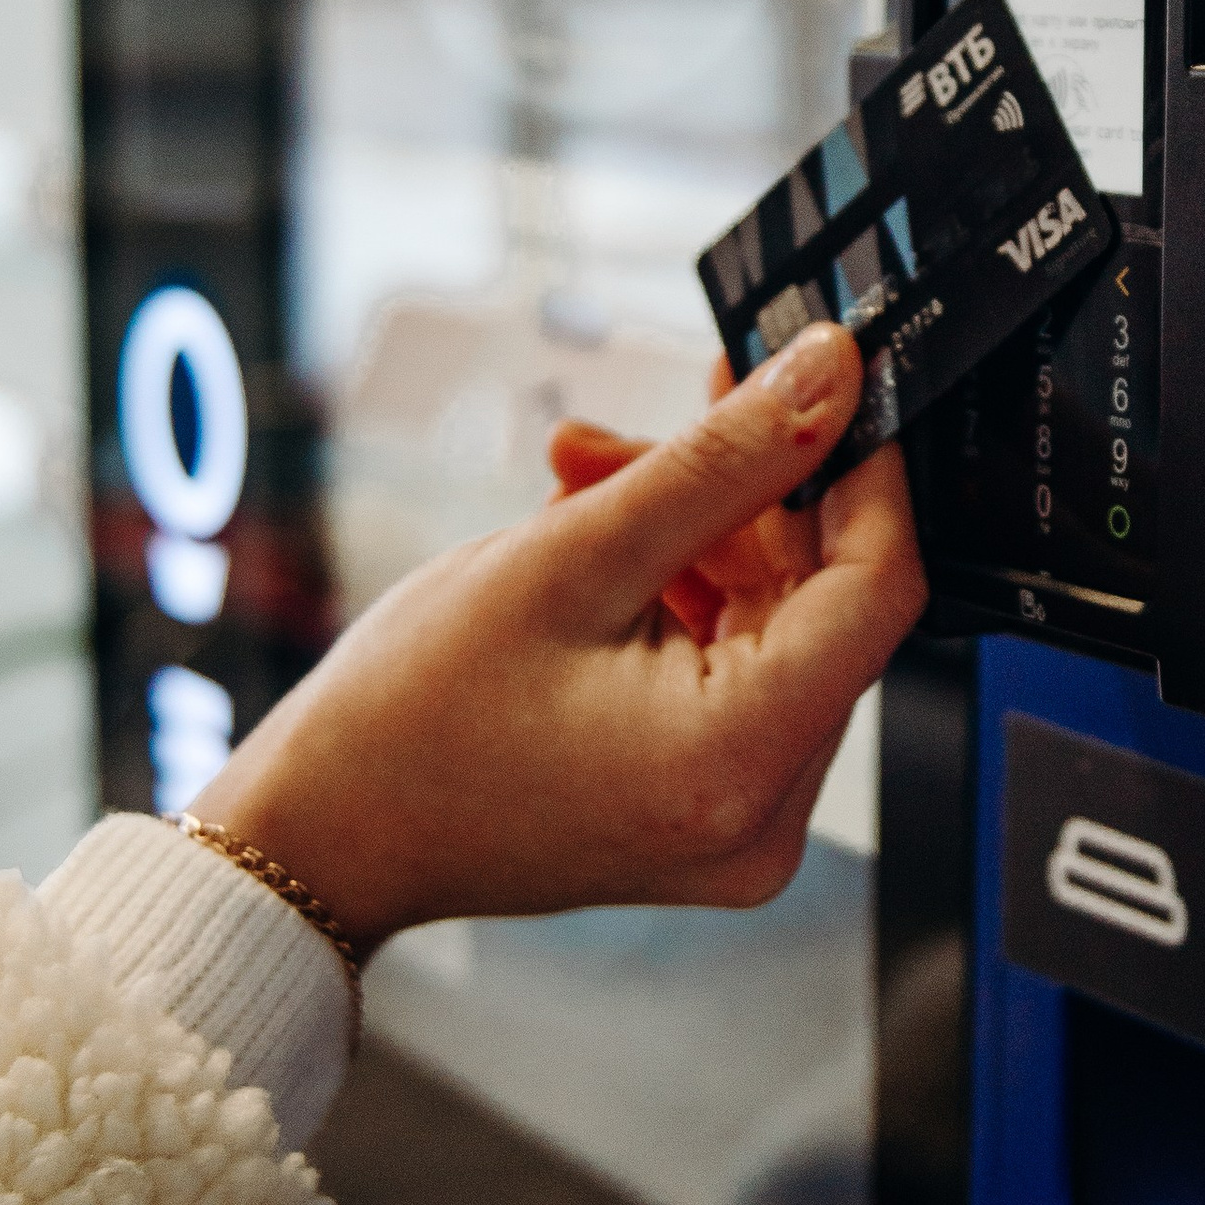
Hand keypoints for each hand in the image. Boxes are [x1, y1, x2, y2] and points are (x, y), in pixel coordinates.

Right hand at [193, 323, 921, 954]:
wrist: (324, 827)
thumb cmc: (412, 718)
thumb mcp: (575, 553)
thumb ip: (722, 461)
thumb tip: (830, 377)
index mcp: (741, 764)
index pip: (880, 590)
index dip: (864, 471)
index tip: (832, 386)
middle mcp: (765, 814)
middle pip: (819, 603)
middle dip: (744, 493)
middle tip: (682, 401)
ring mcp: (738, 821)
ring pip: (771, 623)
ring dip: (697, 531)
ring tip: (588, 471)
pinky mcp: (706, 807)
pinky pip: (732, 669)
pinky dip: (679, 593)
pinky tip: (601, 535)